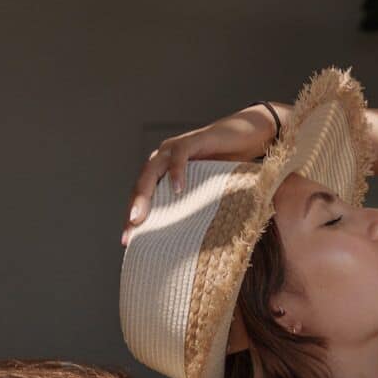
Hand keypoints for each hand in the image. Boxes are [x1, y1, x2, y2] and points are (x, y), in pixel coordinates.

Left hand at [122, 104, 281, 244]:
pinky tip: (178, 189)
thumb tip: (189, 241)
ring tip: (140, 216)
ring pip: (152, 170)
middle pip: (142, 184)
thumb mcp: (207, 189)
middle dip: (133, 208)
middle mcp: (164, 158)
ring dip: (144, 193)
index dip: (134, 218)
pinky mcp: (193, 140)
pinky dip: (176, 172)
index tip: (129, 241)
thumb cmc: (228, 165)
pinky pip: (180, 155)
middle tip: (131, 230)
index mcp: (164, 172)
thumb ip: (194, 205)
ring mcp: (176, 148)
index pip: (143, 195)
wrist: (248, 136)